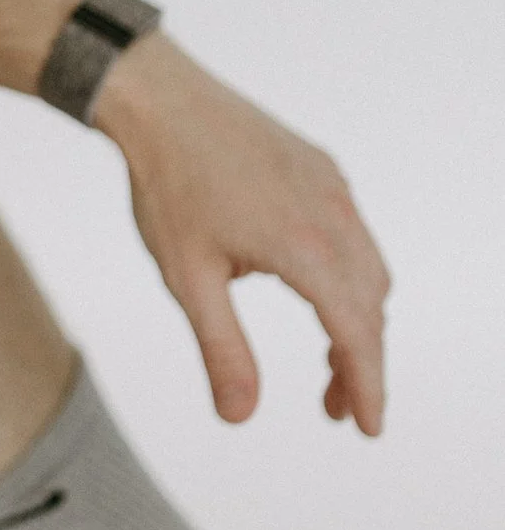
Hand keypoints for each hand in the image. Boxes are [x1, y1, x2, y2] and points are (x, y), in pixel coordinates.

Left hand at [91, 36, 391, 431]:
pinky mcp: (321, 170)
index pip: (356, 333)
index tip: (369, 429)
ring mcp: (332, 188)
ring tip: (327, 365)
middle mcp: (333, 215)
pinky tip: (315, 295)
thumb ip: (221, 349)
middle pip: (371, 308)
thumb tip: (240, 417)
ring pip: (368, 272)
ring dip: (357, 322)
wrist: (159, 99)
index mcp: (305, 247)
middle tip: (334, 409)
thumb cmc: (167, 187)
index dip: (367, 386)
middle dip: (360, 364)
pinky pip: (354, 236)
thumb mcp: (187, 278)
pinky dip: (349, 279)